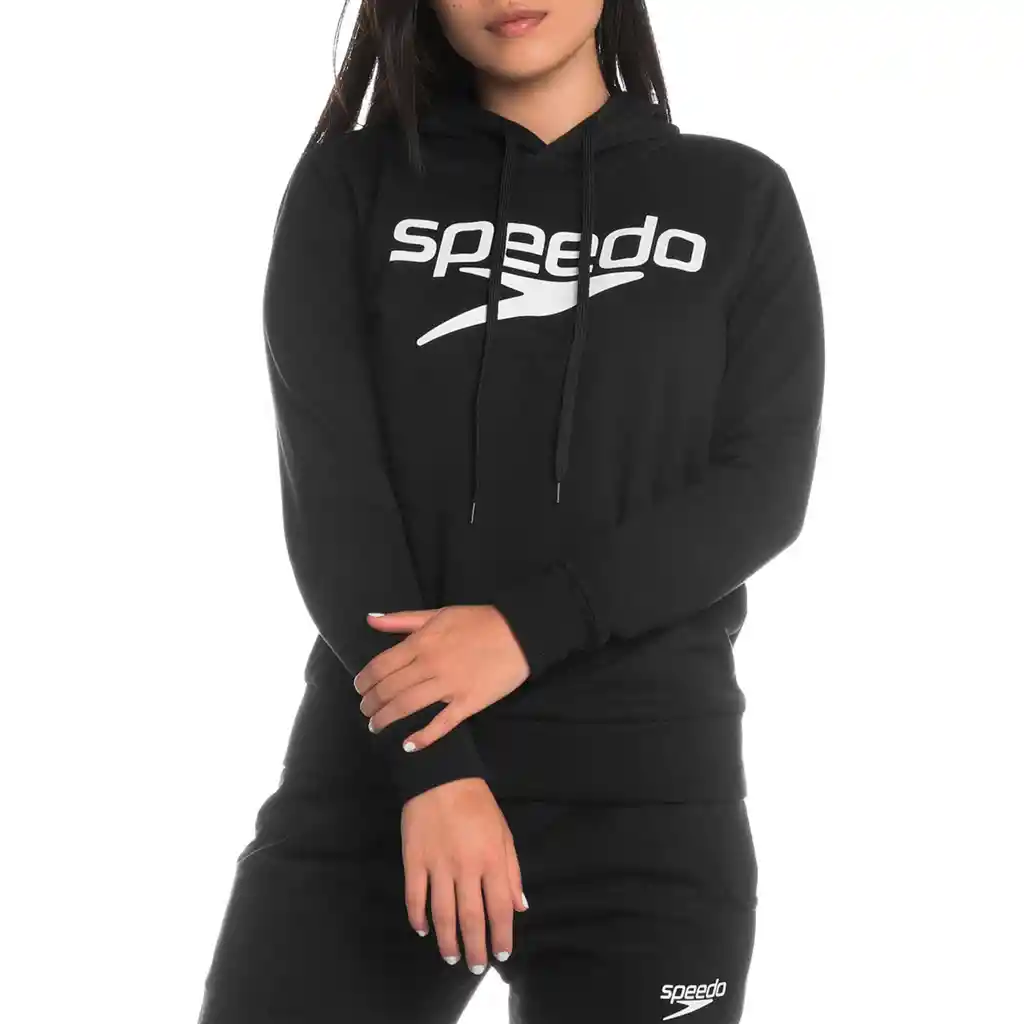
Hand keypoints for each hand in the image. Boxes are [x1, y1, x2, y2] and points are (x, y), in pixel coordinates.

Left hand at [354, 605, 529, 751]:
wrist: (519, 633)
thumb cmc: (477, 621)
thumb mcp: (437, 614)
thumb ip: (401, 619)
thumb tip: (369, 619)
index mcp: (422, 642)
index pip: (380, 666)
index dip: (364, 681)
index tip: (359, 689)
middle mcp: (430, 665)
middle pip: (389, 689)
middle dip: (370, 703)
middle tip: (365, 710)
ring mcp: (449, 686)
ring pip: (406, 707)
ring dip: (385, 719)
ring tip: (376, 727)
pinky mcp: (468, 702)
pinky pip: (441, 725)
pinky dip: (422, 738)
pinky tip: (408, 745)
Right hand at [402, 777, 527, 971]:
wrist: (440, 777)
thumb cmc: (477, 804)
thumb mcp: (503, 833)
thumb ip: (512, 871)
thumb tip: (520, 907)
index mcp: (492, 860)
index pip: (499, 908)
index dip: (501, 936)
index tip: (501, 955)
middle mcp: (466, 867)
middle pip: (470, 918)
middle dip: (475, 948)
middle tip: (476, 968)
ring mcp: (437, 865)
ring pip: (442, 914)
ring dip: (447, 940)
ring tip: (452, 957)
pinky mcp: (413, 860)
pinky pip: (415, 896)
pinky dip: (418, 917)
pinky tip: (423, 929)